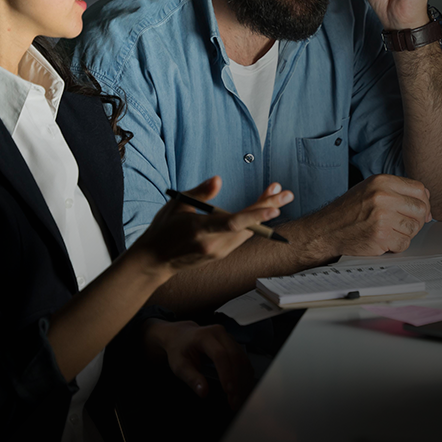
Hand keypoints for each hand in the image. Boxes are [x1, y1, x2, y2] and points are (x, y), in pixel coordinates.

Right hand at [133, 177, 291, 273]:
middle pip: (247, 226)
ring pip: (247, 231)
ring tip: (276, 192)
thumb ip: (200, 193)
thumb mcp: (177, 205)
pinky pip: (241, 235)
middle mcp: (213, 244)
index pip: (233, 223)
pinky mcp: (221, 254)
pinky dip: (252, 221)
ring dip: (262, 212)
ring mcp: (219, 252)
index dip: (255, 215)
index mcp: (200, 230)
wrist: (154, 261)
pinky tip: (262, 207)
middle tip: (286, 194)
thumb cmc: (163, 229)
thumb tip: (218, 179)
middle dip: (268, 208)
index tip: (274, 207)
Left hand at [143, 319, 252, 409]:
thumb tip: (203, 392)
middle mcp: (219, 333)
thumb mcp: (179, 365)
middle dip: (237, 381)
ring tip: (239, 399)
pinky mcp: (234, 345)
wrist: (181, 336)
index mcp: (204, 336)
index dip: (226, 373)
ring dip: (243, 381)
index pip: (220, 355)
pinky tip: (243, 389)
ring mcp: (229, 338)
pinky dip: (245, 376)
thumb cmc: (179, 349)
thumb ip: (191, 378)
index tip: (228, 390)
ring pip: (242, 359)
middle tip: (235, 400)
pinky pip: (244, 360)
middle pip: (235, 357)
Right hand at [311, 174, 430, 256]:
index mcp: (382, 181)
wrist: (326, 230)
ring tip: (390, 231)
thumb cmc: (348, 211)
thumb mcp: (370, 189)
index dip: (424, 202)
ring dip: (406, 233)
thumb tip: (426, 199)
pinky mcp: (380, 236)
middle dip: (417, 220)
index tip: (420, 211)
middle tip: (405, 224)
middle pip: (421, 209)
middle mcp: (383, 196)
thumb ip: (396, 190)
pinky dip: (397, 245)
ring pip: (414, 228)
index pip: (419, 189)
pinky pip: (404, 243)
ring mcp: (382, 217)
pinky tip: (384, 240)